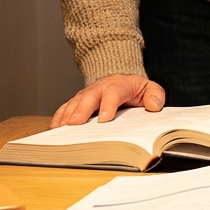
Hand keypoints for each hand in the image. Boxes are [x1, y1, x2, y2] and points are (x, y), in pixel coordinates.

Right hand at [49, 74, 165, 127]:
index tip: (104, 119)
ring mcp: (86, 94)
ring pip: (74, 102)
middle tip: (75, 124)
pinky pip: (65, 108)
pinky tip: (54, 129)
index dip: (108, 104)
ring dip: (66, 115)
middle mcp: (99, 88)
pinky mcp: (77, 102)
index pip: (113, 92)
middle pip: (88, 97)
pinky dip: (58, 117)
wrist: (121, 80)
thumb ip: (155, 95)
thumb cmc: (136, 89)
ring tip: (60, 129)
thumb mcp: (150, 89)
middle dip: (81, 110)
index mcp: (119, 84)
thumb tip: (154, 106)